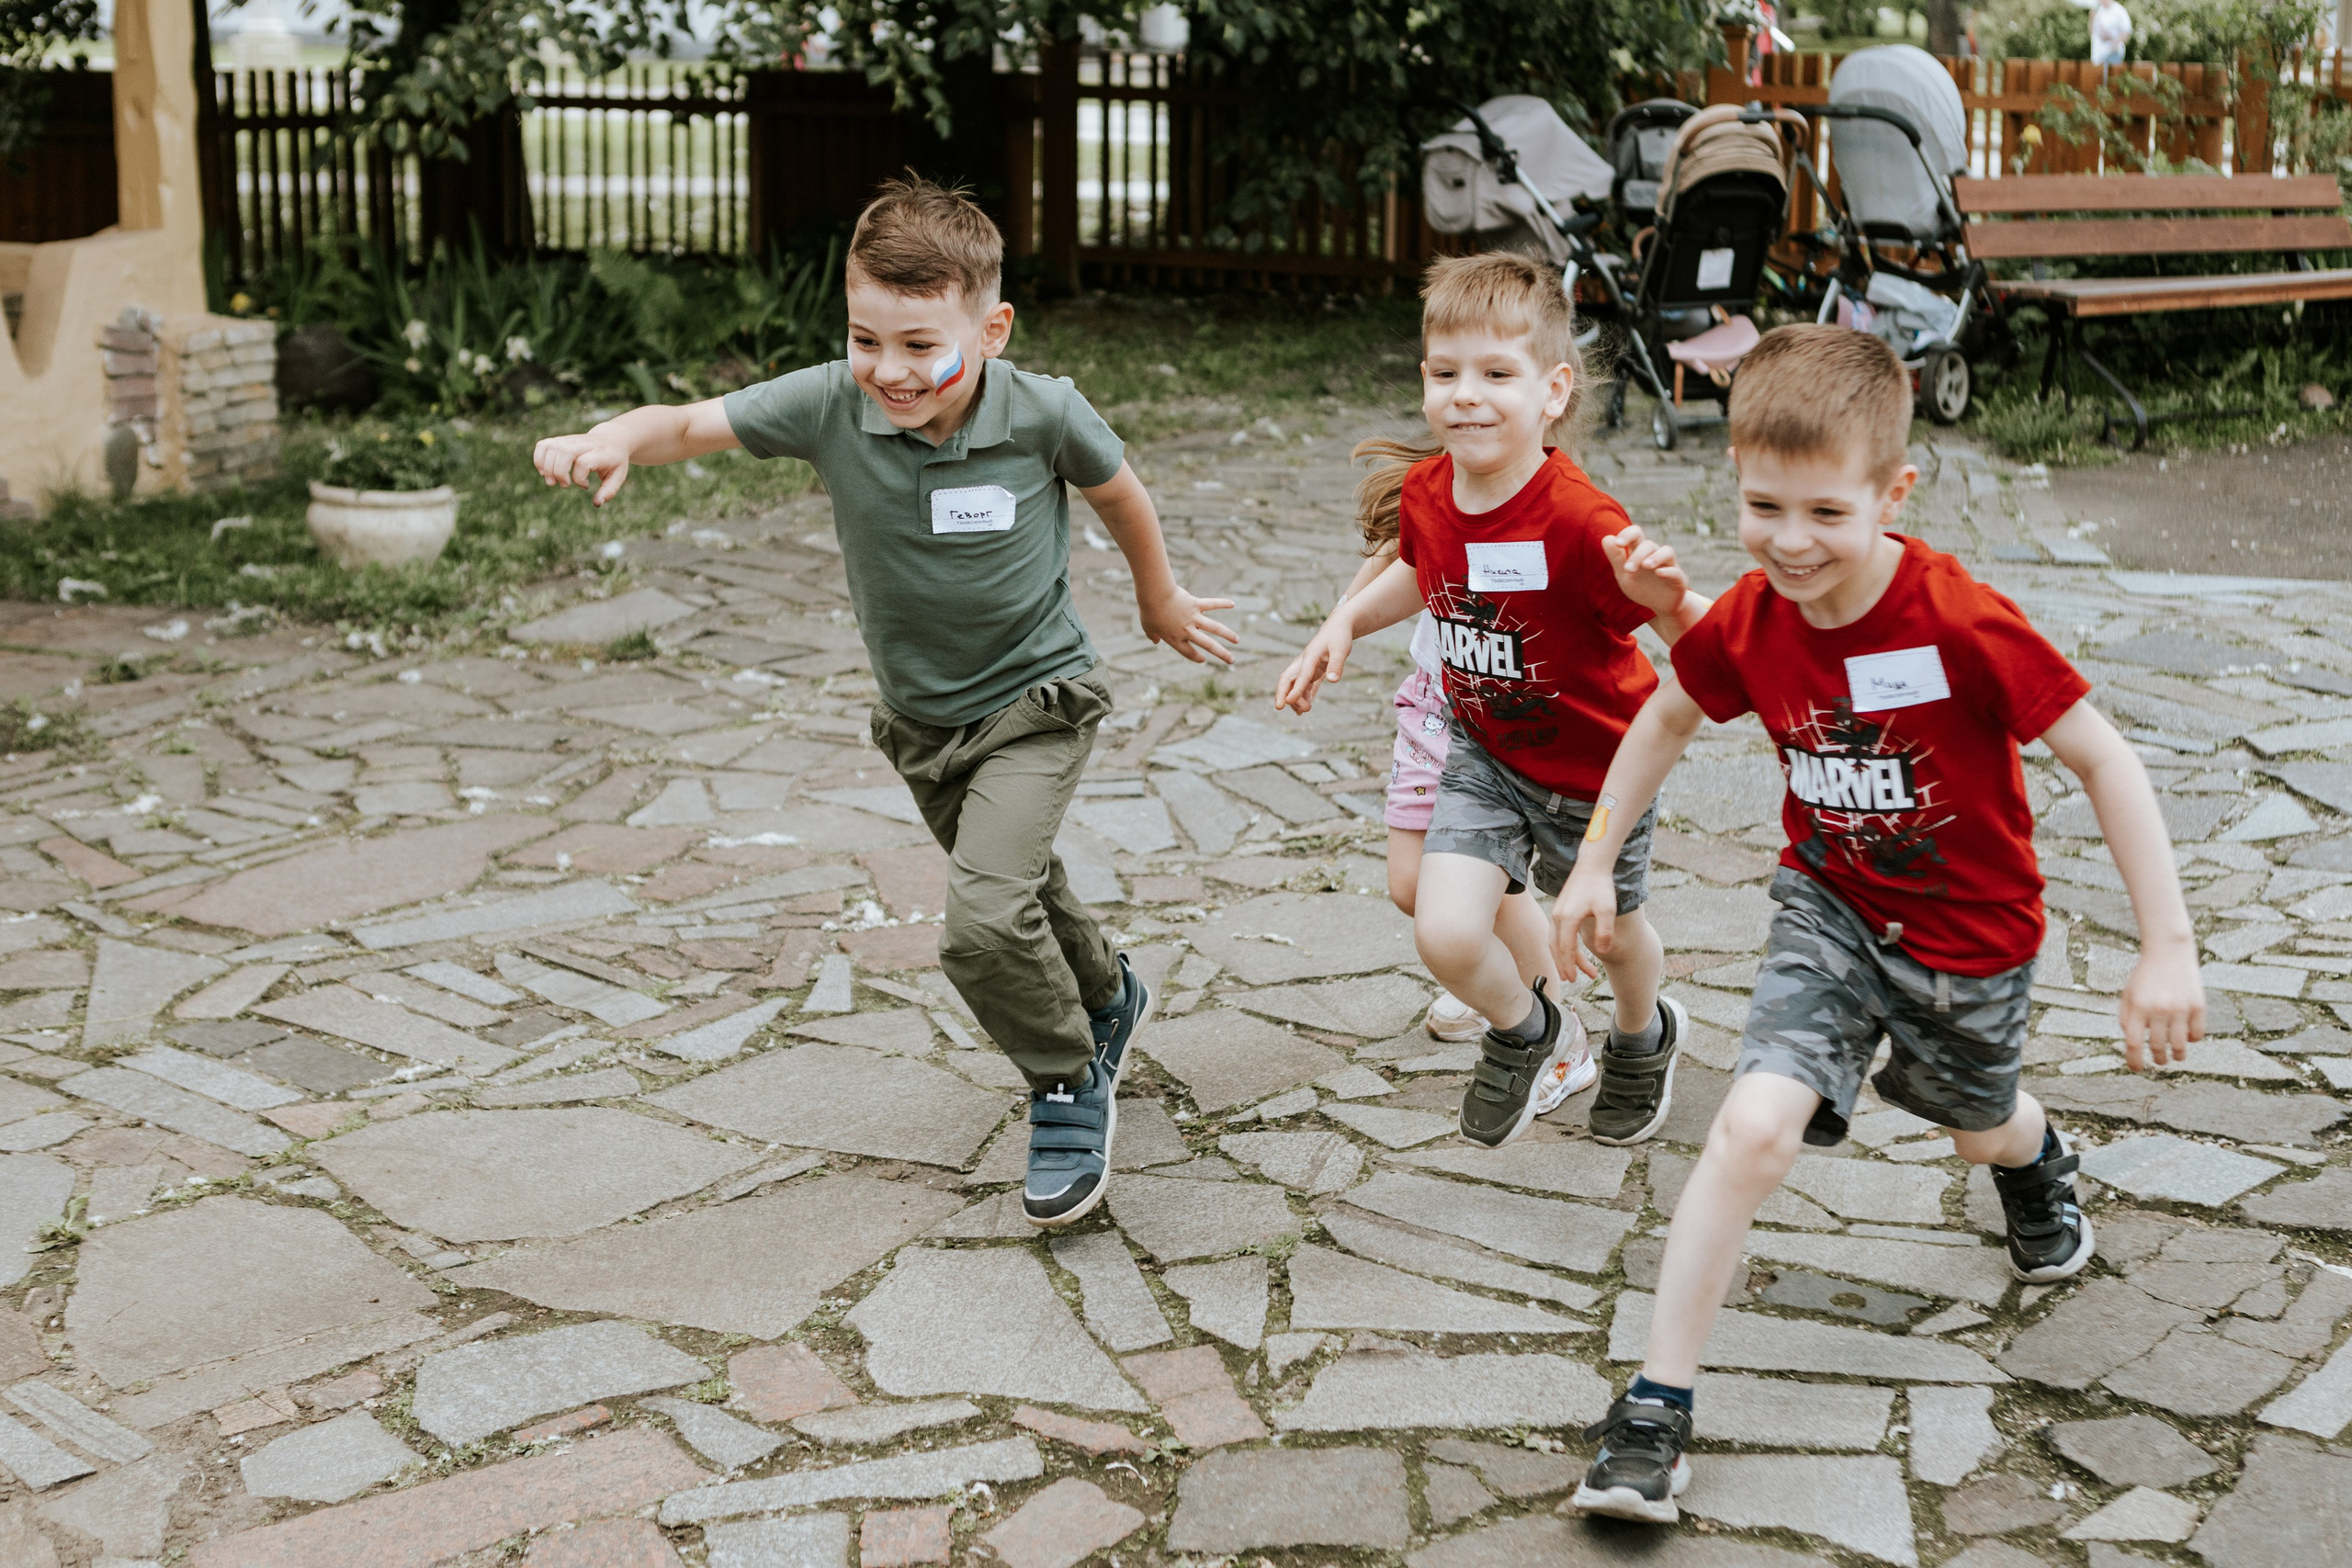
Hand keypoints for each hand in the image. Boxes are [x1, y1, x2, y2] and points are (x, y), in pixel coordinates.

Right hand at [533, 430, 632, 505]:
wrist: (611, 439)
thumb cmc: (614, 461)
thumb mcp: (619, 476)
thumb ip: (609, 491)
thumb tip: (596, 503)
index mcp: (601, 453)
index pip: (583, 462)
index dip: (579, 478)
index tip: (585, 486)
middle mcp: (584, 443)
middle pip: (565, 452)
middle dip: (559, 472)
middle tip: (564, 485)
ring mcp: (571, 439)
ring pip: (551, 447)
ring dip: (547, 468)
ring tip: (552, 481)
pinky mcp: (561, 439)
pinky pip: (543, 445)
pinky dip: (539, 459)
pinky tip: (545, 472)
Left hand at [1139, 586, 1237, 664]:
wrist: (1155, 595)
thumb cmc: (1149, 611)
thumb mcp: (1147, 627)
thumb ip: (1152, 635)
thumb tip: (1155, 641)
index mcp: (1175, 638)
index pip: (1188, 651)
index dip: (1196, 657)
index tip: (1203, 659)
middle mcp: (1187, 630)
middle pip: (1207, 644)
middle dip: (1221, 653)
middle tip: (1232, 659)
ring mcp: (1193, 618)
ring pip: (1214, 628)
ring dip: (1227, 634)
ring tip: (1237, 640)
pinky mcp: (1196, 604)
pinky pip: (1212, 604)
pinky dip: (1222, 603)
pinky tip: (1232, 604)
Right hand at [1274, 621, 1353, 713]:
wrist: (1337, 627)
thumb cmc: (1339, 637)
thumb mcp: (1341, 649)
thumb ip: (1337, 665)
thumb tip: (1333, 680)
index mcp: (1310, 656)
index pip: (1301, 675)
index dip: (1295, 689)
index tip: (1288, 702)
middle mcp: (1304, 662)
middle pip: (1287, 679)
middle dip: (1282, 693)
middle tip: (1280, 707)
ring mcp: (1307, 667)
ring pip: (1295, 685)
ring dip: (1296, 698)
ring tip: (1304, 712)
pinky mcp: (1312, 671)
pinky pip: (1304, 686)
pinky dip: (1303, 697)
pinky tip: (1304, 708)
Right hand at [1550, 868, 1617, 980]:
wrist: (1591, 866)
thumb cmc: (1600, 886)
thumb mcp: (1608, 909)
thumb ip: (1605, 931)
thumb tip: (1602, 952)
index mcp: (1568, 918)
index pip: (1565, 949)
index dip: (1569, 965)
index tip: (1574, 979)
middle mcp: (1557, 917)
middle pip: (1556, 948)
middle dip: (1563, 965)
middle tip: (1573, 980)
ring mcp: (1556, 913)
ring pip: (1554, 941)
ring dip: (1562, 957)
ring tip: (1573, 970)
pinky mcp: (1559, 910)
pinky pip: (1555, 934)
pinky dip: (1561, 947)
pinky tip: (1571, 952)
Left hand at [1604, 524, 1691, 618]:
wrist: (1660, 605)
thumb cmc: (1641, 587)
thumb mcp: (1624, 575)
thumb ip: (1616, 558)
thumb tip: (1606, 538)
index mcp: (1640, 552)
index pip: (1636, 533)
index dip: (1627, 534)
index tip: (1617, 543)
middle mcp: (1655, 555)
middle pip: (1648, 544)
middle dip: (1637, 555)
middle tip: (1628, 569)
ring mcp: (1669, 565)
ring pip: (1666, 551)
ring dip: (1655, 557)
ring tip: (1645, 566)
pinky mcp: (1679, 579)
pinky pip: (1676, 571)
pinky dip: (1668, 570)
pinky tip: (1659, 573)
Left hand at [2119, 941, 2203, 1071]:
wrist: (2169, 951)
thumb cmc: (2146, 975)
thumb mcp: (2128, 993)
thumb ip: (2126, 1017)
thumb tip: (2132, 1042)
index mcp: (2138, 1007)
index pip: (2133, 1043)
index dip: (2134, 1060)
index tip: (2137, 1069)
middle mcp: (2159, 1010)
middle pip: (2157, 1046)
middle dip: (2158, 1058)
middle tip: (2159, 1061)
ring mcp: (2180, 1008)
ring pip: (2180, 1045)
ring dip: (2177, 1055)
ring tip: (2176, 1057)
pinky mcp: (2198, 1006)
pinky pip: (2197, 1033)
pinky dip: (2193, 1039)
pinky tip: (2189, 1039)